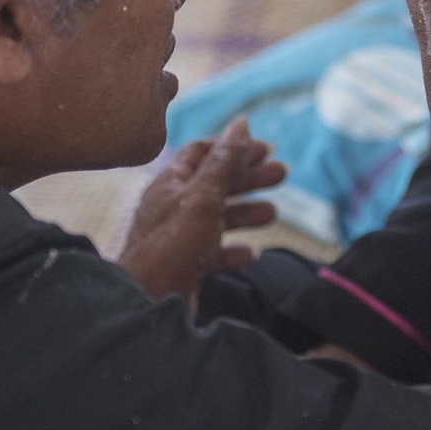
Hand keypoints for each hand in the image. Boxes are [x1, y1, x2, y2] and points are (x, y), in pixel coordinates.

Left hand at [116, 118, 285, 312]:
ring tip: (273, 213)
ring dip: (246, 212)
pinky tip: (252, 254)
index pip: (202, 152)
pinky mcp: (186, 267)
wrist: (148, 305)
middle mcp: (173, 208)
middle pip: (216, 184)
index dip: (234, 147)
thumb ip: (224, 163)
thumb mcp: (204, 197)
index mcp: (171, 184)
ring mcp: (179, 239)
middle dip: (249, 178)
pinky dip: (235, 251)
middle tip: (282, 174)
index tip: (266, 149)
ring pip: (218, 219)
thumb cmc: (172, 247)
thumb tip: (241, 124)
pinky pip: (214, 254)